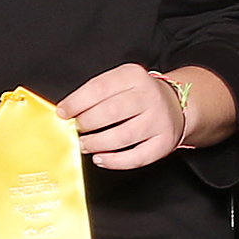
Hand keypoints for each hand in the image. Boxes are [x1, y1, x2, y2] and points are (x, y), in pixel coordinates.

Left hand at [60, 63, 183, 169]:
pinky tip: (100, 158)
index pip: (99, 88)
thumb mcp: (120, 82)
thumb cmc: (138, 95)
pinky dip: (113, 161)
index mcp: (134, 76)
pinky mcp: (164, 142)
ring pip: (122, 136)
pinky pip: (136, 157)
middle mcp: (150, 96)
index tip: (63, 112)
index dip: (76, 102)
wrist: (175, 105)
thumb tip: (67, 113)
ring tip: (84, 144)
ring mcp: (159, 120)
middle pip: (110, 112)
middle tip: (76, 129)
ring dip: (96, 143)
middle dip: (86, 124)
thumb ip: (96, 94)